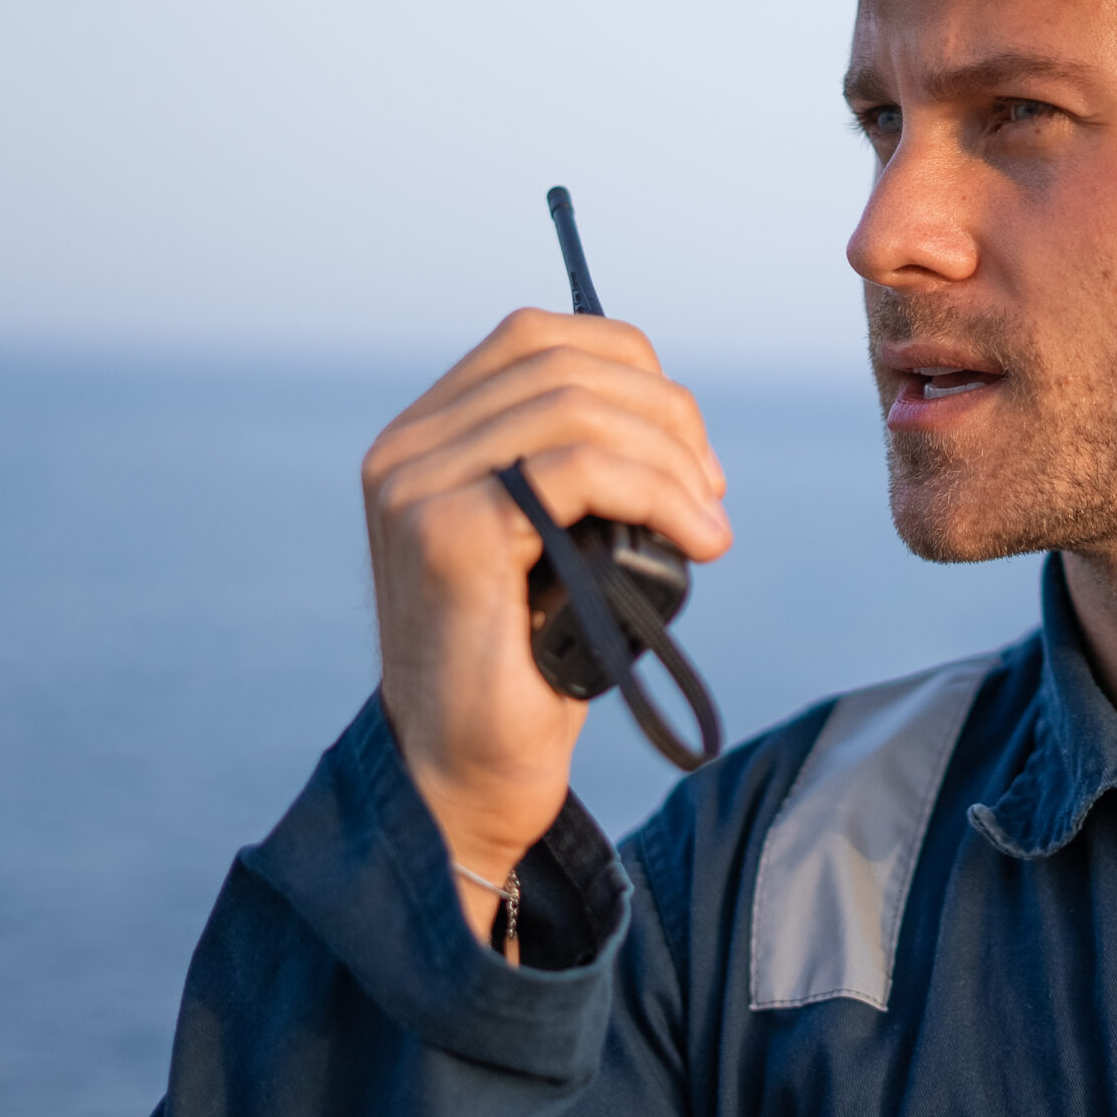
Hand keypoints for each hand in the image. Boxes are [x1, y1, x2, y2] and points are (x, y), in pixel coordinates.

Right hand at [361, 309, 728, 941]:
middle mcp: (405, 451)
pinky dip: (656, 492)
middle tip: (712, 494)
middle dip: (667, 416)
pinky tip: (696, 542)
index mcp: (423, 438)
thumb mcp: (550, 542)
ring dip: (671, 460)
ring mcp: (418, 488)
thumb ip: (571, 466)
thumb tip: (669, 416)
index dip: (633, 370)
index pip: (537, 338)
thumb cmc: (522, 668)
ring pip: (578, 409)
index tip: (689, 454)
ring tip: (709, 526)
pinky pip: (577, 467)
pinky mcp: (450, 535)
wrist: (465, 778)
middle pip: (564, 363)